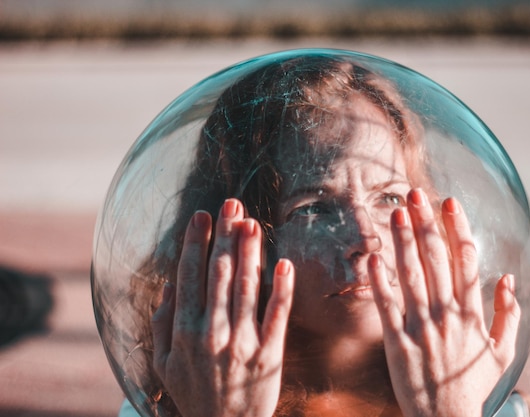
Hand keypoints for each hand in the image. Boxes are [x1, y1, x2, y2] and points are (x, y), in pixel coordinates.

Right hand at [151, 199, 294, 416]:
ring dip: (250, 250)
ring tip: (252, 222)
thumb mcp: (164, 363)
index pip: (191, 275)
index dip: (197, 242)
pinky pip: (277, 314)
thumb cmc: (193, 394)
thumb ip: (162, 323)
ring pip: (247, 286)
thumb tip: (169, 284)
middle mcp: (213, 330)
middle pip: (220, 272)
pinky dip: (282, 288)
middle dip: (226, 234)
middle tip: (232, 204)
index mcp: (186, 330)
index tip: (202, 215)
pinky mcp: (269, 352)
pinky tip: (284, 263)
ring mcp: (243, 341)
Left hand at [368, 188, 519, 416]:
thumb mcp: (502, 353)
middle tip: (415, 195)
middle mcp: (448, 315)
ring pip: (412, 276)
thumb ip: (508, 314)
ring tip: (395, 213)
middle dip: (426, 224)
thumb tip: (507, 278)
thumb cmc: (472, 385)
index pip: (465, 261)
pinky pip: (388, 306)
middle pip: (436, 260)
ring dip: (403, 242)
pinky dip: (380, 281)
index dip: (457, 229)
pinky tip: (373, 257)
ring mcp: (422, 327)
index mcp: (472, 314)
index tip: (448, 203)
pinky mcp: (398, 342)